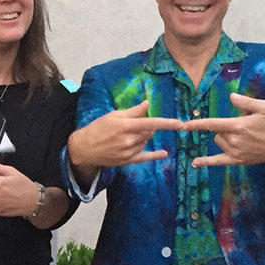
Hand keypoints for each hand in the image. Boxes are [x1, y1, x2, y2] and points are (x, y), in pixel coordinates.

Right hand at [67, 100, 183, 169]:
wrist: (84, 148)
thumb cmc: (98, 128)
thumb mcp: (114, 116)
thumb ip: (133, 111)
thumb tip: (148, 104)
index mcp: (126, 126)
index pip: (152, 123)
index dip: (167, 123)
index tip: (180, 124)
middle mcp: (129, 140)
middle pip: (149, 132)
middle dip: (147, 127)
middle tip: (133, 125)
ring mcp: (128, 152)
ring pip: (146, 142)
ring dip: (143, 137)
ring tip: (127, 136)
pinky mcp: (127, 160)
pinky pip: (145, 157)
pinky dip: (155, 155)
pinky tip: (164, 153)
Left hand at [185, 93, 264, 166]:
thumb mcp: (263, 107)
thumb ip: (246, 102)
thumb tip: (231, 97)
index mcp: (239, 126)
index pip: (214, 124)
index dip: (198, 124)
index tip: (185, 124)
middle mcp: (234, 140)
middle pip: (217, 133)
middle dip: (225, 128)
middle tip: (242, 127)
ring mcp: (235, 152)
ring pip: (218, 143)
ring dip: (224, 139)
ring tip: (242, 137)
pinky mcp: (236, 160)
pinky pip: (217, 161)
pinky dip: (206, 161)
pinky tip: (194, 162)